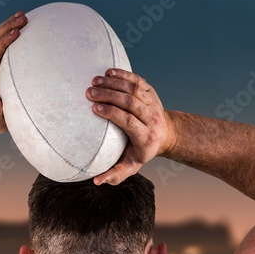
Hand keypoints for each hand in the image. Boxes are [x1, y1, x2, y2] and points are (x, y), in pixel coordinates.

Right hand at [86, 69, 175, 184]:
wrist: (165, 134)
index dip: (112, 113)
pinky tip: (108, 71)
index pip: (129, 120)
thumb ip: (115, 174)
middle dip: (109, 95)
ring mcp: (153, 103)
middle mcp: (152, 118)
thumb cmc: (141, 151)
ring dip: (114, 82)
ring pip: (134, 89)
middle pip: (130, 102)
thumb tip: (97, 181)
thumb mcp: (131, 166)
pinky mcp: (151, 92)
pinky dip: (123, 74)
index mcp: (146, 136)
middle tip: (89, 92)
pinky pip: (138, 80)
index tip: (95, 108)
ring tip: (94, 80)